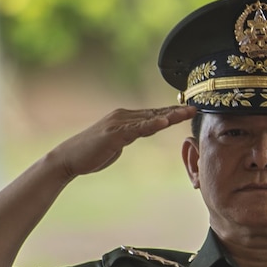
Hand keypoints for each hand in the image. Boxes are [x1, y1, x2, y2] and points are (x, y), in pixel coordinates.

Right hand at [51, 105, 195, 179]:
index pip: (153, 114)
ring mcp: (118, 123)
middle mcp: (123, 116)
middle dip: (176, 111)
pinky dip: (151, 125)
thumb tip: (143, 131)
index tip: (189, 110)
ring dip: (170, 115)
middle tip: (196, 107)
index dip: (172, 112)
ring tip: (187, 112)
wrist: (69, 159)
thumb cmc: (92, 153)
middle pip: (155, 113)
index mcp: (125, 118)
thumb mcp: (117, 142)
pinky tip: (164, 122)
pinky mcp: (114, 134)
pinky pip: (137, 129)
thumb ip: (131, 134)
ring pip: (150, 119)